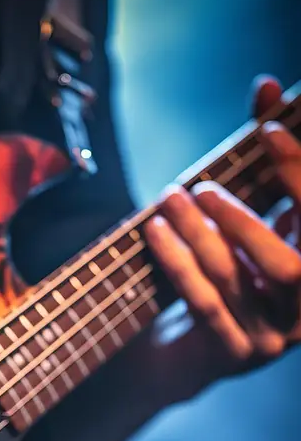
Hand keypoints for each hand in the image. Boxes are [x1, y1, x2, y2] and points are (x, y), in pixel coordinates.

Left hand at [145, 76, 300, 370]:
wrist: (191, 351)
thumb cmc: (231, 266)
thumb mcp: (250, 211)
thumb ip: (264, 153)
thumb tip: (266, 85)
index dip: (298, 172)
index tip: (268, 130)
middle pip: (293, 265)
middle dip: (246, 219)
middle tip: (203, 188)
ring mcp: (273, 338)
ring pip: (239, 281)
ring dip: (199, 235)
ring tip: (169, 199)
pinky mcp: (233, 356)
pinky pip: (205, 307)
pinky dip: (179, 266)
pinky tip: (154, 232)